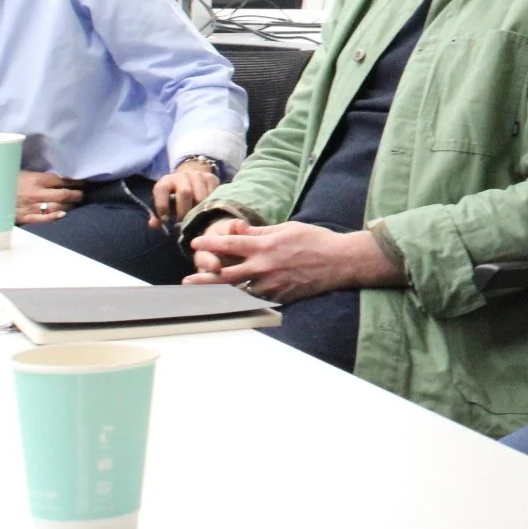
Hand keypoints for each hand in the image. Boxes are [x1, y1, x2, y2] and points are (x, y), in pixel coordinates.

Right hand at [15, 170, 84, 224]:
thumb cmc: (7, 180)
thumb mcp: (24, 172)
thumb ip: (40, 176)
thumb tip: (58, 177)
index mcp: (38, 179)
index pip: (64, 181)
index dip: (77, 183)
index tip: (84, 184)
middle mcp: (38, 193)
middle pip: (65, 194)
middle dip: (78, 195)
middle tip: (83, 195)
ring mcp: (32, 205)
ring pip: (58, 207)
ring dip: (70, 206)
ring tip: (75, 204)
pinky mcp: (24, 216)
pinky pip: (42, 218)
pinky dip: (53, 217)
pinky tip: (63, 215)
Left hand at [149, 160, 220, 228]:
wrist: (189, 177)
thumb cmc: (173, 195)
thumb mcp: (163, 201)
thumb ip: (158, 215)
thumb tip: (154, 224)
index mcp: (166, 181)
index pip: (162, 189)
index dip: (162, 205)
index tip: (166, 219)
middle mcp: (181, 176)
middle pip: (185, 192)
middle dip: (184, 210)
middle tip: (184, 221)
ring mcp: (198, 175)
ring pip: (201, 195)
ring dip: (199, 209)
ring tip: (196, 217)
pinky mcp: (211, 178)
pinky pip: (213, 192)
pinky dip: (210, 203)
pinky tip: (206, 209)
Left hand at [184, 222, 402, 303]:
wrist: (339, 262)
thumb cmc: (315, 240)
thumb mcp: (287, 228)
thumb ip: (259, 231)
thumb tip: (236, 230)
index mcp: (264, 246)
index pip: (229, 245)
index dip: (209, 244)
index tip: (195, 243)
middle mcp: (263, 267)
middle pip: (225, 275)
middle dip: (204, 277)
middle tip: (187, 280)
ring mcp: (271, 285)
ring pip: (236, 292)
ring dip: (217, 292)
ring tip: (202, 294)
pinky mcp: (279, 297)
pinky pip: (254, 300)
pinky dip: (240, 300)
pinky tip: (230, 301)